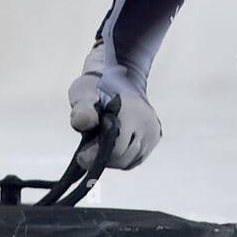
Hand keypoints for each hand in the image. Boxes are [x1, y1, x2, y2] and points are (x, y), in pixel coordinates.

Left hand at [68, 44, 161, 169]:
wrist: (116, 76)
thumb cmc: (94, 86)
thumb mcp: (83, 93)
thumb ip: (82, 109)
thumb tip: (82, 123)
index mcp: (133, 114)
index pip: (117, 150)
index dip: (97, 156)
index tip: (81, 156)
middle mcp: (148, 124)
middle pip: (123, 158)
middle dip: (104, 158)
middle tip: (88, 149)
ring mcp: (153, 132)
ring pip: (129, 161)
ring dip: (112, 159)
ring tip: (100, 143)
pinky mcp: (155, 137)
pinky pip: (135, 159)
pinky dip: (122, 157)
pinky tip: (111, 146)